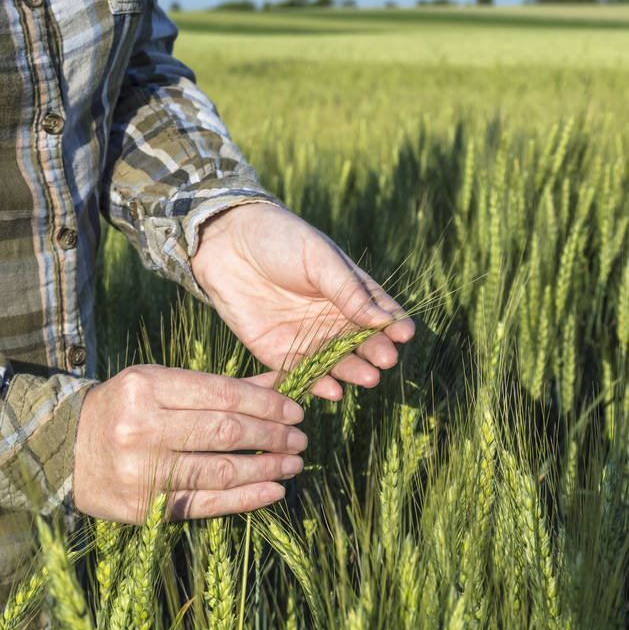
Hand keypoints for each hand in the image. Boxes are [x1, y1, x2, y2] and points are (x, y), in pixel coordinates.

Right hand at [73, 365, 305, 521]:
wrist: (67, 451)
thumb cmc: (126, 410)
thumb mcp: (163, 383)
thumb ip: (219, 386)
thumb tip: (281, 381)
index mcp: (148, 387)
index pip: (222, 394)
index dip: (267, 404)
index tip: (296, 411)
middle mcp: (142, 427)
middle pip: (225, 431)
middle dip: (272, 435)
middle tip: (300, 439)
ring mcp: (141, 471)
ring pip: (220, 470)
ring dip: (266, 468)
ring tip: (293, 464)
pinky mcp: (142, 508)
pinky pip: (204, 504)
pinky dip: (245, 499)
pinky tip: (273, 491)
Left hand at [191, 203, 413, 399]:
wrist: (225, 243)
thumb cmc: (279, 239)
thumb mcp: (319, 258)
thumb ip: (348, 291)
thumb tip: (383, 319)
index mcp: (348, 291)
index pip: (379, 312)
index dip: (394, 324)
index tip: (405, 334)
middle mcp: (331, 318)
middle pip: (361, 341)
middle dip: (376, 352)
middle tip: (386, 361)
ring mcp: (306, 337)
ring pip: (336, 361)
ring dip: (352, 371)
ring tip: (367, 378)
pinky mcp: (277, 352)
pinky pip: (302, 372)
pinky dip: (317, 383)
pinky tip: (333, 390)